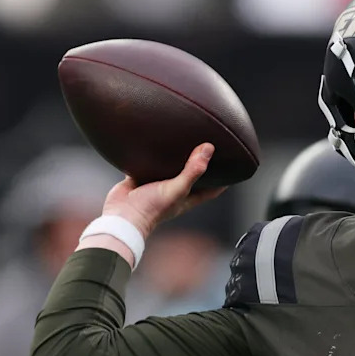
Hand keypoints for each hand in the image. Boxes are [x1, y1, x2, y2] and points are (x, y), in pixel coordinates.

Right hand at [100, 143, 224, 237]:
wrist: (121, 216)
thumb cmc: (151, 209)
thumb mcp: (177, 189)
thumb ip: (192, 171)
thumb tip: (208, 149)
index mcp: (188, 197)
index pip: (212, 189)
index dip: (223, 180)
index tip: (233, 166)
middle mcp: (174, 190)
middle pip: (192, 175)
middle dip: (199, 163)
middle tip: (208, 146)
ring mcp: (157, 184)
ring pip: (169, 168)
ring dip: (174, 158)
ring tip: (182, 139)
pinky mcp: (140, 178)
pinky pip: (147, 164)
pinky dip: (151, 155)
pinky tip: (152, 142)